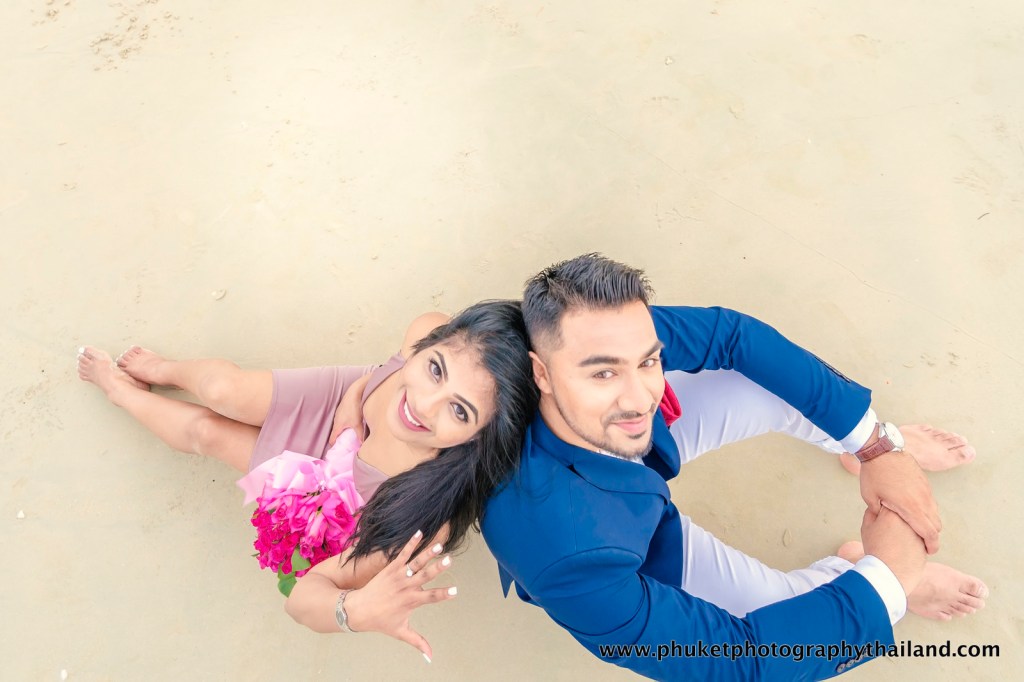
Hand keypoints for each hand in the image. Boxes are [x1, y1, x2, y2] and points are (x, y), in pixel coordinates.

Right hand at [329, 375, 368, 444]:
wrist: (355, 392)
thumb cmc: (355, 408)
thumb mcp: (358, 424)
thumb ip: (360, 435)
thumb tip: (363, 445)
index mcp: (338, 425)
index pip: (332, 438)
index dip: (334, 445)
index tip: (336, 450)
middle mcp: (336, 419)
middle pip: (336, 431)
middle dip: (340, 437)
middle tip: (346, 443)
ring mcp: (339, 412)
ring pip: (340, 423)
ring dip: (344, 429)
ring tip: (350, 433)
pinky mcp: (343, 407)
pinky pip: (343, 417)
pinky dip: (346, 422)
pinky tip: (353, 421)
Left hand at [342, 531, 455, 661]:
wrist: (358, 609)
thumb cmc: (381, 621)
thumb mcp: (400, 632)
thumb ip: (418, 642)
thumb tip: (431, 658)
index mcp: (411, 602)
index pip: (431, 597)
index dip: (443, 595)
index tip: (455, 591)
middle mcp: (406, 587)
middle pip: (424, 576)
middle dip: (437, 568)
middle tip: (449, 560)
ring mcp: (399, 576)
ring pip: (416, 562)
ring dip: (427, 553)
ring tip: (439, 545)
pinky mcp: (391, 567)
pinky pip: (402, 553)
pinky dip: (410, 543)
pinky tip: (420, 532)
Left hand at [860, 451, 940, 553]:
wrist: (881, 450)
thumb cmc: (873, 474)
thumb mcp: (870, 498)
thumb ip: (879, 513)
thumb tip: (884, 520)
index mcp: (911, 508)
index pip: (929, 532)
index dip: (931, 545)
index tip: (928, 551)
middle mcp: (923, 500)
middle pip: (936, 524)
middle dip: (932, 536)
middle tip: (923, 543)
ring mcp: (925, 490)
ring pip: (935, 512)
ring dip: (930, 521)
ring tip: (918, 527)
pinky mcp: (924, 481)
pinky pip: (930, 500)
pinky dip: (927, 508)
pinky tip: (915, 509)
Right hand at [860, 506, 926, 595]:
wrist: (888, 574)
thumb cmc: (875, 550)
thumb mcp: (866, 527)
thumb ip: (872, 512)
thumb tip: (878, 507)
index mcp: (893, 512)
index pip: (890, 502)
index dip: (884, 510)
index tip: (881, 519)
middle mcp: (910, 519)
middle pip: (904, 514)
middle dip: (897, 519)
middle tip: (888, 532)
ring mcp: (920, 532)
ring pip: (913, 526)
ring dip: (906, 530)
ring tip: (895, 543)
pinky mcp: (927, 544)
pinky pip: (919, 539)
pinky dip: (912, 542)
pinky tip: (902, 551)